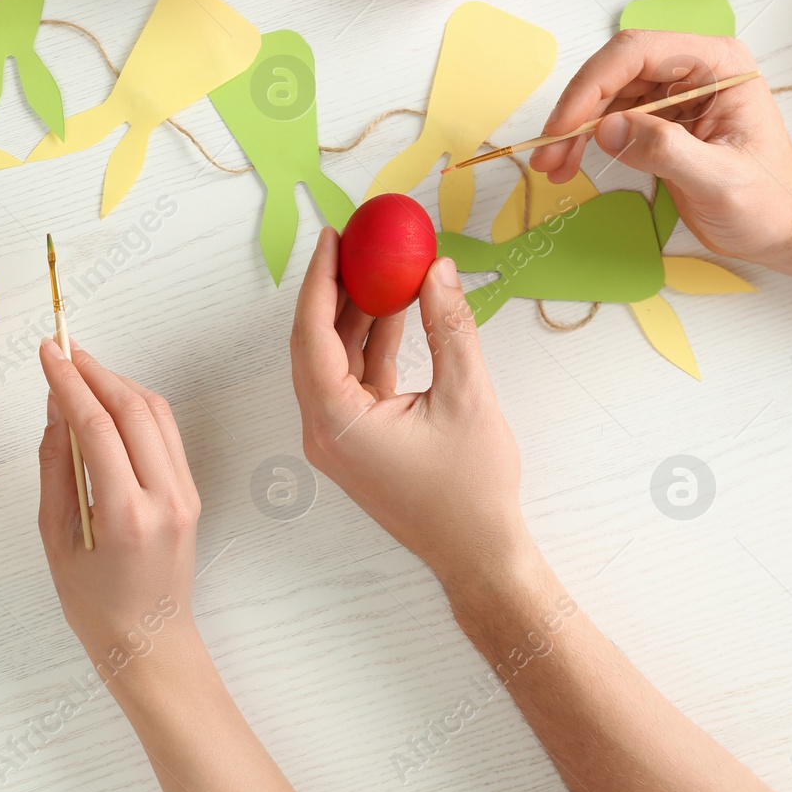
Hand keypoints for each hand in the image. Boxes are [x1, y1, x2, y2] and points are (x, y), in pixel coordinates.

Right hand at [36, 339, 199, 673]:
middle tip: (63, 351)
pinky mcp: (192, 493)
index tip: (48, 354)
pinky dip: (138, 406)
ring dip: (119, 383)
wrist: (149, 640)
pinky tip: (110, 399)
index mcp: (127, 516)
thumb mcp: (56, 537)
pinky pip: (167, 433)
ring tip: (82, 369)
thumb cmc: (95, 603)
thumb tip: (55, 409)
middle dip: (95, 371)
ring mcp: (186, 494)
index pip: (97, 427)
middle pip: (133, 409)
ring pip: (156, 414)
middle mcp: (165, 500)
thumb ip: (55, 468)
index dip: (70, 382)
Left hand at [289, 229, 527, 585]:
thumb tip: (437, 270)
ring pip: (336, 359)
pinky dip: (373, 343)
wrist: (479, 554)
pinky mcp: (358, 439)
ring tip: (379, 263)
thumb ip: (450, 328)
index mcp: (335, 421)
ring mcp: (338, 436)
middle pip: (315, 343)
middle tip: (353, 241)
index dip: (320, 280)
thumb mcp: (467, 398)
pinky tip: (397, 306)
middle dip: (334, 289)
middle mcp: (323, 429)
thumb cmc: (472, 491)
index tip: (333, 237)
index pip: (312, 336)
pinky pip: (356, 378)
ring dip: (357, 314)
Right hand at [529, 30, 791, 267]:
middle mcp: (693, 70)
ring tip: (553, 168)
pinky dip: (585, 142)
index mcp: (717, 65)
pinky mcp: (661, 121)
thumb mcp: (721, 181)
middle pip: (614, 74)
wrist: (785, 227)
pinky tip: (570, 165)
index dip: (592, 85)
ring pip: (606, 97)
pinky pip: (612, 120)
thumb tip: (608, 129)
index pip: (638, 53)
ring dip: (574, 131)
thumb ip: (666, 150)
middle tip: (548, 155)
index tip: (563, 128)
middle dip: (576, 112)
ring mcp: (675, 95)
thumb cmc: (769, 202)